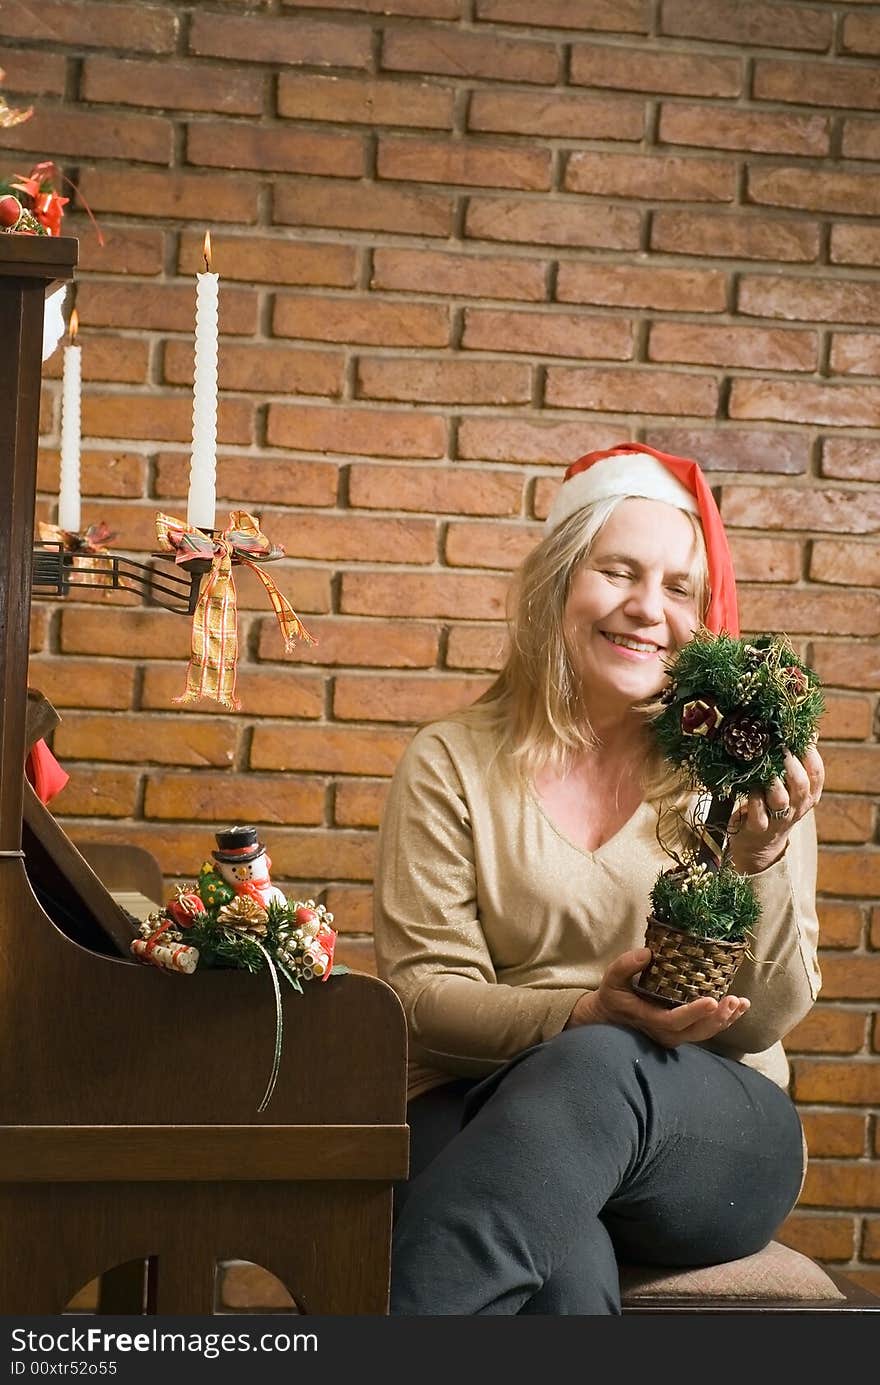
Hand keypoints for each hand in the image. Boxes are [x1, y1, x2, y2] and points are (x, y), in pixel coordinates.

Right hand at [566, 948, 749, 1048]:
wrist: (609, 1018)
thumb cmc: (613, 996)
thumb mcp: (612, 978)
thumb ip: (626, 965)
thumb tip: (648, 953)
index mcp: (649, 1020)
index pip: (674, 1021)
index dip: (694, 1013)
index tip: (712, 1001)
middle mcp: (666, 1033)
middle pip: (697, 1032)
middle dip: (717, 1018)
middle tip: (733, 1001)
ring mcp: (676, 1035)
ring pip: (705, 1033)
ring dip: (726, 1020)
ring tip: (742, 1003)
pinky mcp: (683, 1031)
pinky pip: (706, 1029)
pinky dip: (724, 1020)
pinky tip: (739, 1008)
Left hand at [727, 742, 823, 874]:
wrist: (759, 845)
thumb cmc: (773, 805)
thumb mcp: (789, 785)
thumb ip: (797, 761)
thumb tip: (807, 729)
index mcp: (809, 795)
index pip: (817, 772)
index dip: (808, 752)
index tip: (796, 735)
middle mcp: (797, 807)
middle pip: (800, 783)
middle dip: (789, 762)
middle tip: (777, 745)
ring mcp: (778, 819)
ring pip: (780, 798)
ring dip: (771, 778)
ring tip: (762, 763)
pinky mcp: (758, 827)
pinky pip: (757, 811)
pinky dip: (753, 796)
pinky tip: (749, 784)